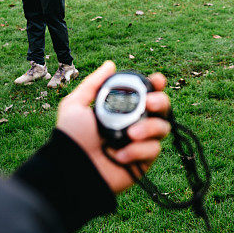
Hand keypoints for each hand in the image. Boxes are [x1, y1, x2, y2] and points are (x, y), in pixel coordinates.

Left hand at [56, 61, 170, 194]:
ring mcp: (140, 142)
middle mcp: (134, 123)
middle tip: (150, 103)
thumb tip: (110, 64)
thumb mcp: (75, 105)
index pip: (145, 93)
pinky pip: (153, 150)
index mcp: (120, 108)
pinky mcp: (143, 161)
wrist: (73, 167)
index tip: (157, 80)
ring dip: (150, 127)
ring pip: (162, 127)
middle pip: (161, 108)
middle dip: (161, 101)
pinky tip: (120, 156)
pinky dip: (138, 150)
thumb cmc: (71, 137)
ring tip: (132, 133)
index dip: (155, 85)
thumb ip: (93, 84)